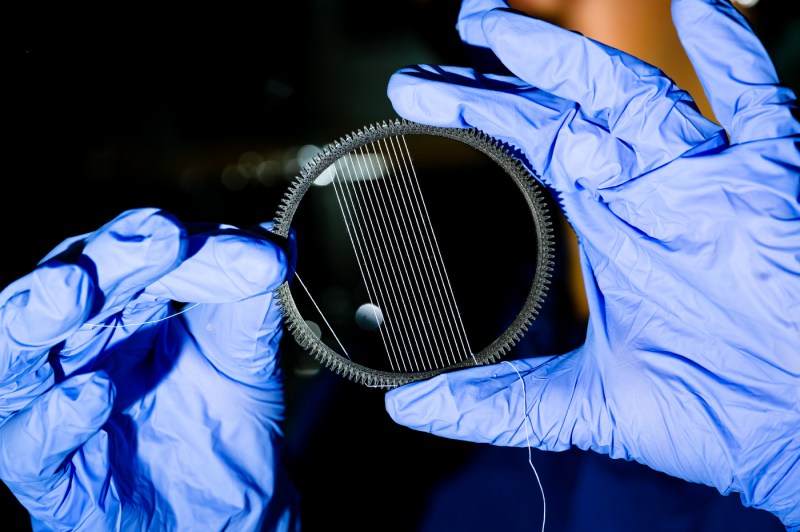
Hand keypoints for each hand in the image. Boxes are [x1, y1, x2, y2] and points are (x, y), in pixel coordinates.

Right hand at [0, 208, 298, 529]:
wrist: (233, 505)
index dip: (165, 241)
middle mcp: (77, 347)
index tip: (220, 241)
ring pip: (16, 359)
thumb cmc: (222, 420)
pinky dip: (55, 417)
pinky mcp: (53, 476)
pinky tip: (95, 391)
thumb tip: (278, 239)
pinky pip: (28, 446)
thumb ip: (252, 301)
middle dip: (109, 259)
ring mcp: (54, 409)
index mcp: (118, 307)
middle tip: (158, 237)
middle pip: (70, 288)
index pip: (128, 255)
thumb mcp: (242, 354)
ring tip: (77, 288)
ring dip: (38, 316)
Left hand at [383, 0, 799, 527]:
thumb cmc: (716, 413)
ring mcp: (707, 180)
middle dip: (497, 83)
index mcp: (611, 231)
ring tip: (498, 28)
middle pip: (560, 116)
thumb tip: (407, 405)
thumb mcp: (586, 404)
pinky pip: (757, 102)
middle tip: (432, 57)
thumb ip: (498, 401)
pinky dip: (735, 55)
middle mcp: (650, 195)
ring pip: (629, 96)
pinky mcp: (773, 179)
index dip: (476, 121)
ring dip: (567, 59)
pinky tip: (701, 10)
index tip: (414, 102)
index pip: (529, 154)